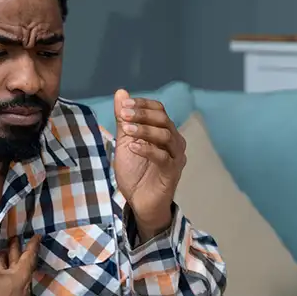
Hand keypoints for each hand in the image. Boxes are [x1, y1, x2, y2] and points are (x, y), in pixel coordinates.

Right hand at [0, 221, 39, 295]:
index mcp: (20, 277)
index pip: (29, 256)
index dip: (32, 245)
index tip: (37, 236)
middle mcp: (21, 287)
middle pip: (20, 265)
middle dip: (16, 251)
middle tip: (14, 239)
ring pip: (13, 276)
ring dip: (7, 264)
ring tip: (1, 254)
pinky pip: (6, 286)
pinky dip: (2, 277)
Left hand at [113, 89, 185, 241]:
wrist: (140, 202)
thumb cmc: (135, 173)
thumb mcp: (124, 142)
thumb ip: (124, 119)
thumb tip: (121, 93)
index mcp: (164, 132)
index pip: (159, 109)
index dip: (143, 104)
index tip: (124, 105)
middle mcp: (174, 142)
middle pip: (163, 120)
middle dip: (142, 114)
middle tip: (124, 114)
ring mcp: (175, 157)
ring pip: (165, 135)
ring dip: (144, 130)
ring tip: (126, 130)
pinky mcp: (172, 172)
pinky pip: (163, 157)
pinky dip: (148, 150)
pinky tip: (133, 147)